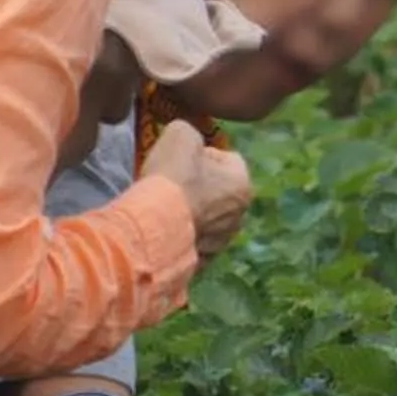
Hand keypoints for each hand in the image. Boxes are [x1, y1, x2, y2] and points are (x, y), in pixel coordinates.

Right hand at [146, 120, 250, 258]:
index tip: (182, 160)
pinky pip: (193, 242)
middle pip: (219, 191)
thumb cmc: (173, 176)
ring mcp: (222, 241)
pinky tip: (164, 228)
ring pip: (207, 218)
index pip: (228, 160)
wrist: (153, 225)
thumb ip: (190, 133)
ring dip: (191, 211)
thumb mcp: (180, 134)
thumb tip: (189, 143)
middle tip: (172, 183)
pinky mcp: (202, 261)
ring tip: (165, 207)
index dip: (203, 155)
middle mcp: (240, 215)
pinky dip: (182, 235)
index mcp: (243, 184)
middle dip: (199, 186)